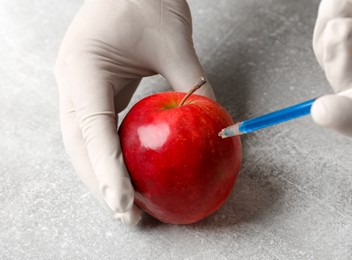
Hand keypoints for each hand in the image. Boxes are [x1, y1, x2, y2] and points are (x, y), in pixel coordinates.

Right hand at [54, 0, 214, 224]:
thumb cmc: (147, 1)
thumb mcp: (174, 43)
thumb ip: (192, 86)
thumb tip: (213, 127)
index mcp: (83, 69)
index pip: (93, 131)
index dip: (107, 172)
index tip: (124, 204)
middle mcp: (73, 83)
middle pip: (80, 146)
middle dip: (100, 184)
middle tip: (129, 215)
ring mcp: (79, 88)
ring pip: (84, 143)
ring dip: (104, 175)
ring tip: (128, 204)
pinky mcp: (93, 91)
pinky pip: (98, 131)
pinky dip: (111, 156)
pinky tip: (130, 172)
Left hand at [311, 0, 351, 138]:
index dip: (348, 118)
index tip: (324, 111)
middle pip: (350, 83)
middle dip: (340, 57)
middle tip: (341, 29)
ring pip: (336, 56)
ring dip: (332, 30)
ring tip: (341, 4)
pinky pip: (345, 27)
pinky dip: (339, 12)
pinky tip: (345, 2)